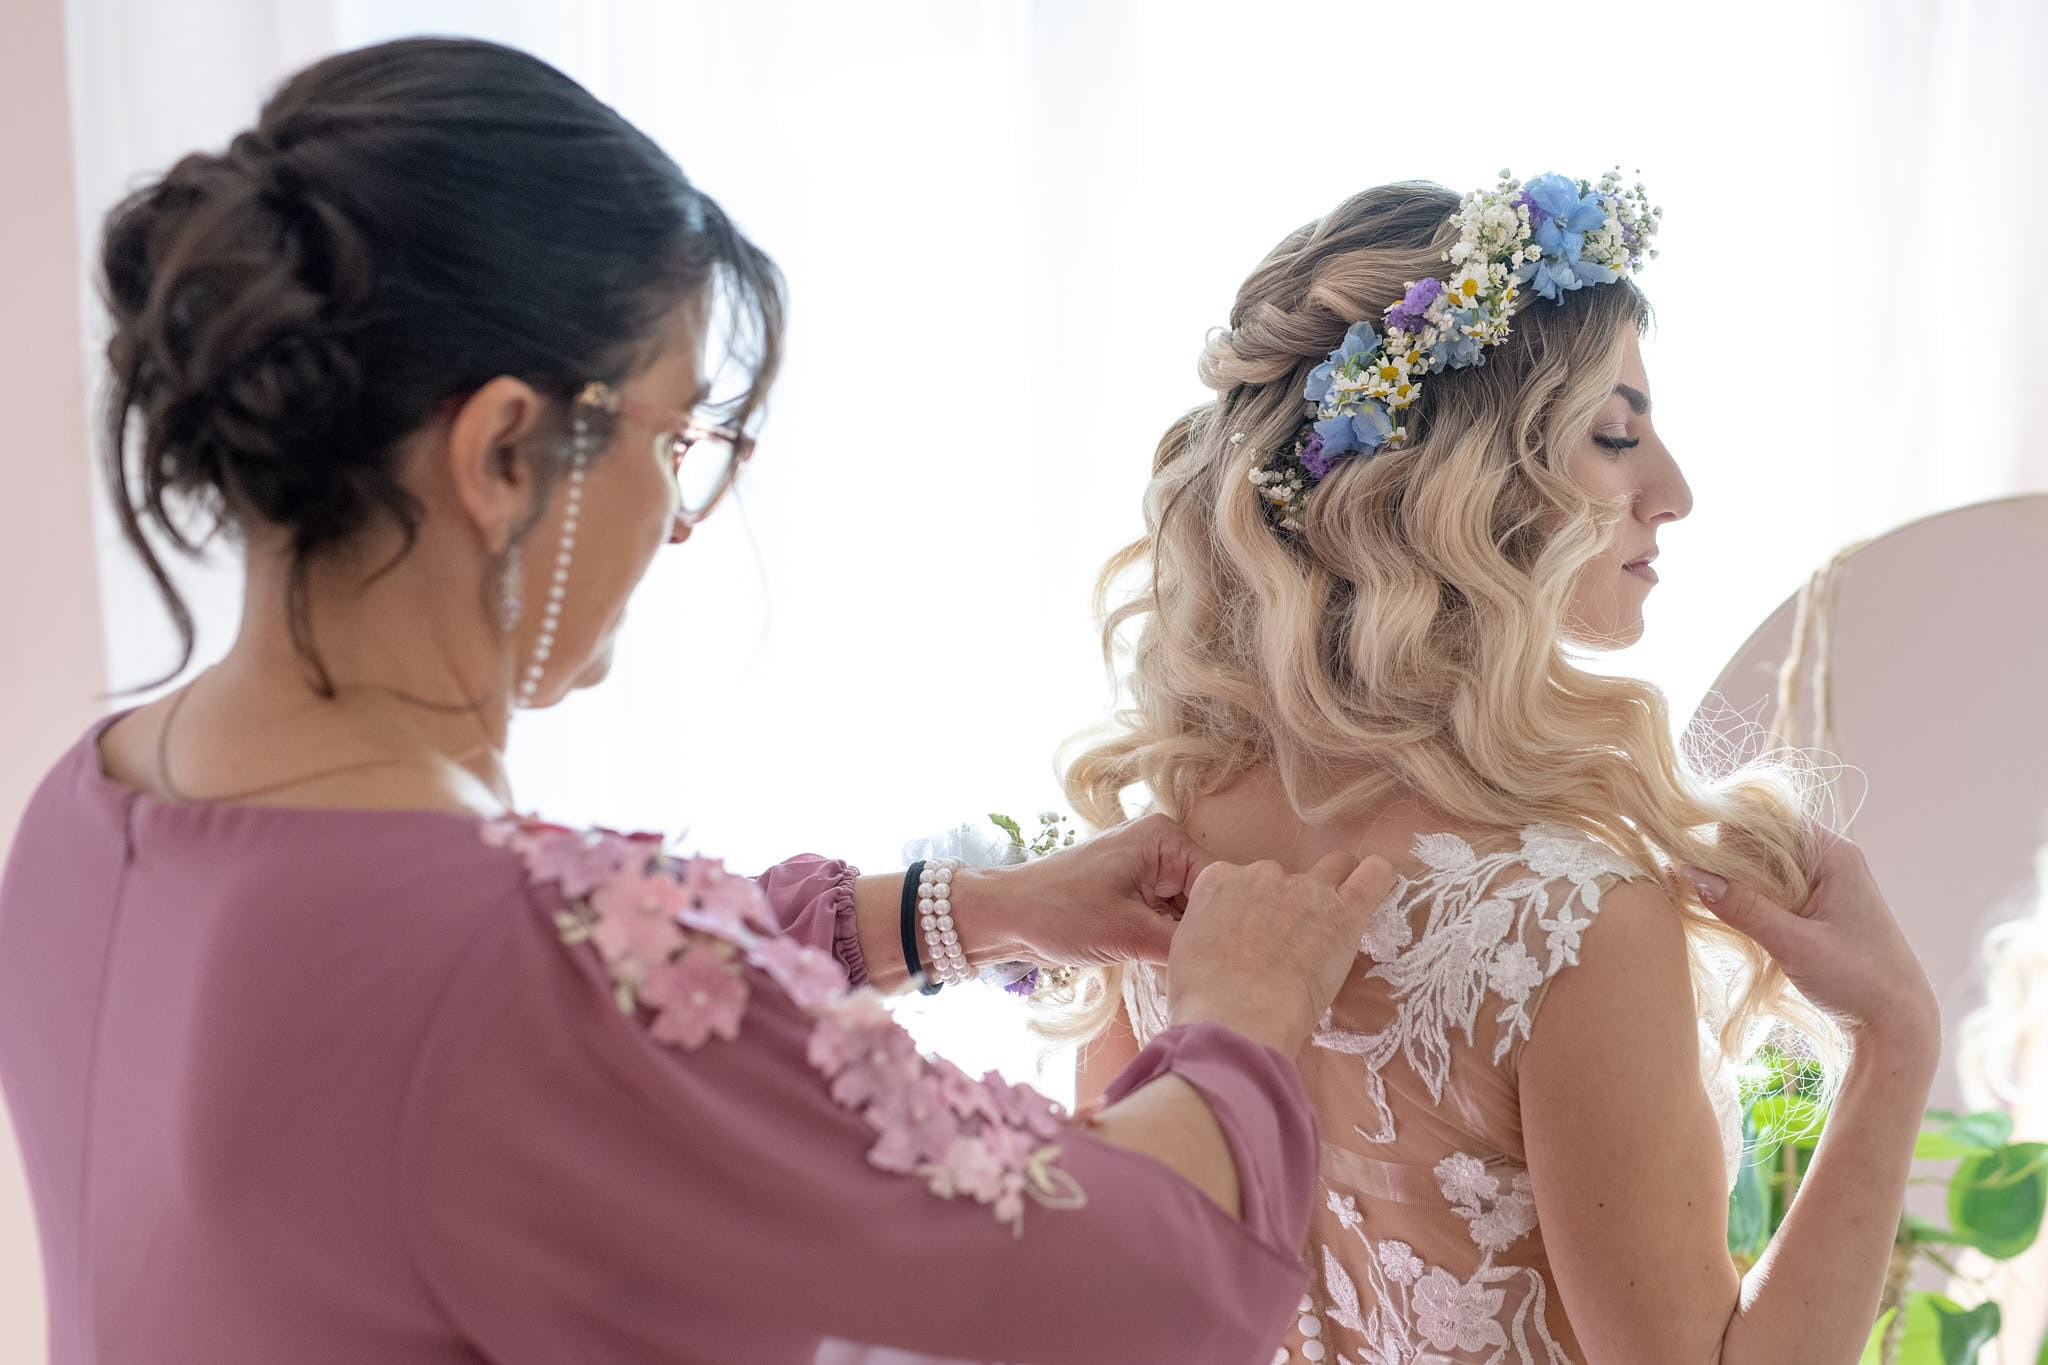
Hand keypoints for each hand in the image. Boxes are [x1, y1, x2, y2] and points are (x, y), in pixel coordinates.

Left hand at [961, 813, 1213, 969]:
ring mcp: (1148, 870)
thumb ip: (1181, 945)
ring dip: (1185, 943)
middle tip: (1207, 973)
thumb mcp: (1128, 933)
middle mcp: (1162, 847)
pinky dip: (1168, 943)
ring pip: (1188, 913)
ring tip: (1190, 974)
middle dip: (1202, 935)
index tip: (1226, 961)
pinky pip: (1168, 919)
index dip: (1223, 924)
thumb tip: (1224, 960)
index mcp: (1165, 839)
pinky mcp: (1135, 893)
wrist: (1005, 916)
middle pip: (1206, 898)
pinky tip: (1169, 968)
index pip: (1219, 883)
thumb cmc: (1058, 913)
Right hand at [1166, 852, 1396, 1056]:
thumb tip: (1219, 937)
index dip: (1249, 908)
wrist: (1235, 1015)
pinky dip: (1377, 877)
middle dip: (1288, 904)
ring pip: (1334, 867)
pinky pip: (1374, 874)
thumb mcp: (1183, 948)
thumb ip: (1205, 927)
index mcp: (1219, 879)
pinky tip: (1379, 887)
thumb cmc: (1202, 995)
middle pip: (1284, 877)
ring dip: (1334, 888)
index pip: (1240, 880)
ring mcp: (1305, 889)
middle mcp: (1261, 874)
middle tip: (1288, 945)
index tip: (1253, 935)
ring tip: (1331, 923)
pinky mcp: (1343, 912)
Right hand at [1681, 833, 1938, 1060]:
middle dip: (1730, 860)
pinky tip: (1737, 919)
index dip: (1731, 830)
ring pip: (1766, 867)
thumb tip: (1691, 873)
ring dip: (1739, 883)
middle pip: (1765, 840)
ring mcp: (1824, 885)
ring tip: (1714, 905)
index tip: (1697, 855)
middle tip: (1700, 887)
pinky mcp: (1817, 908)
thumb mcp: (1795, 944)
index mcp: (1834, 855)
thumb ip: (1744, 908)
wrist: (1899, 1021)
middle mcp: (1830, 861)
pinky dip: (1752, 900)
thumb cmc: (1859, 980)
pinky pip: (1774, 890)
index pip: (1771, 818)